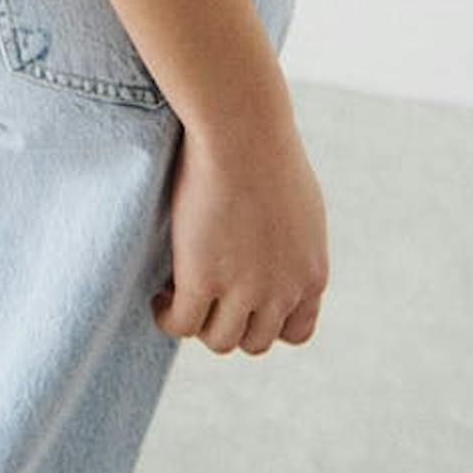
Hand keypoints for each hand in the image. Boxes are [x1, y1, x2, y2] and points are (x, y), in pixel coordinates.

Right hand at [153, 101, 328, 353]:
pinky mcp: (202, 280)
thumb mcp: (300, 207)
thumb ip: (292, 243)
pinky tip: (160, 296)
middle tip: (205, 295)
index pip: (295, 332)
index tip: (242, 303)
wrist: (242, 131)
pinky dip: (168, 317)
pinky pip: (181, 324)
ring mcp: (244, 290)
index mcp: (311, 274)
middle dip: (229, 322)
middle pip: (254, 341)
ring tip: (178, 294)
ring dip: (199, 323)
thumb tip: (272, 253)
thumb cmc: (266, 150)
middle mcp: (283, 291)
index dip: (265, 322)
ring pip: (219, 340)